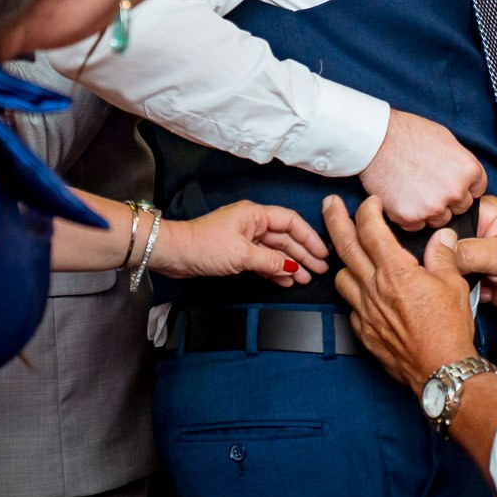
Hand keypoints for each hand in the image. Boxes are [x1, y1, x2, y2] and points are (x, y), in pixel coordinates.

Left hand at [151, 201, 328, 286]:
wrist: (174, 254)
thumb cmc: (203, 245)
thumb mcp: (242, 255)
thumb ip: (271, 262)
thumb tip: (293, 269)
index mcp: (255, 214)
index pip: (291, 222)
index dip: (309, 237)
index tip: (322, 253)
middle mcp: (252, 224)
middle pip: (285, 238)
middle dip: (303, 254)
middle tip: (320, 270)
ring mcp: (245, 239)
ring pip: (275, 251)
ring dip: (291, 265)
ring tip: (307, 279)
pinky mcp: (237, 253)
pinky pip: (263, 261)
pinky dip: (275, 271)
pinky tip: (286, 281)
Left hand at [325, 194, 475, 390]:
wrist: (440, 370)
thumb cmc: (448, 330)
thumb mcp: (453, 284)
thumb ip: (442, 255)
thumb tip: (442, 238)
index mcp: (395, 271)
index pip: (370, 229)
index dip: (367, 210)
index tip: (370, 203)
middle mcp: (374, 288)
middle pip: (345, 246)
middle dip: (335, 220)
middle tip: (329, 205)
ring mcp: (365, 311)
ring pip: (341, 277)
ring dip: (344, 261)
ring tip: (350, 253)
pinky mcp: (364, 331)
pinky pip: (350, 306)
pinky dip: (355, 294)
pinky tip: (365, 293)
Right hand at [358, 109, 486, 230]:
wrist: (375, 139)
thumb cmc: (408, 134)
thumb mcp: (446, 140)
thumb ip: (461, 164)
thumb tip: (466, 180)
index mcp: (468, 170)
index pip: (477, 191)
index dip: (461, 186)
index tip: (446, 179)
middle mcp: (455, 191)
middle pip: (460, 208)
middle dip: (446, 199)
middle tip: (426, 183)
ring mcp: (432, 206)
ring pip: (439, 220)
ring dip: (428, 210)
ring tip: (411, 188)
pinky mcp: (409, 217)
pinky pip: (416, 226)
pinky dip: (409, 216)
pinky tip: (400, 196)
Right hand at [450, 198, 496, 317]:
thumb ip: (473, 252)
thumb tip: (442, 252)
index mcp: (484, 212)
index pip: (450, 214)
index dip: (439, 229)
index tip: (434, 245)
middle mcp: (474, 229)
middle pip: (441, 238)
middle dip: (444, 255)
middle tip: (456, 267)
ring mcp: (468, 252)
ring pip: (443, 260)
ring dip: (451, 273)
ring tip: (472, 280)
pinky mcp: (467, 272)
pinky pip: (450, 278)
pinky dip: (457, 286)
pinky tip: (475, 289)